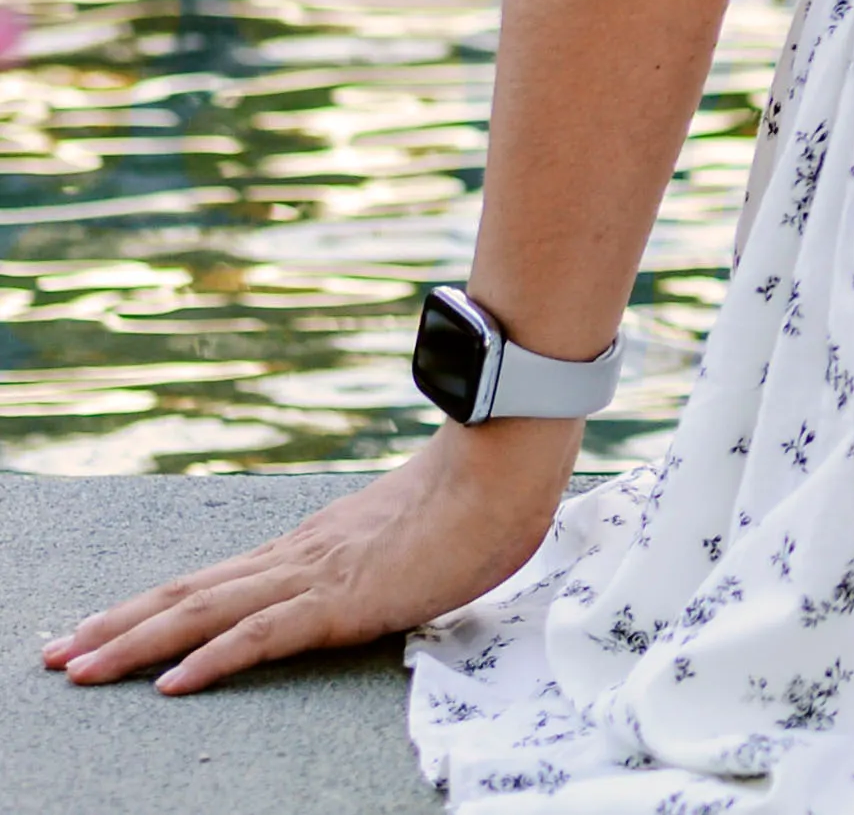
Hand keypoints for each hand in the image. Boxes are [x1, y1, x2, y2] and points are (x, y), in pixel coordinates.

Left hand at [41, 420, 571, 692]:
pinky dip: (210, 660)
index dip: (151, 606)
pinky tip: (171, 683)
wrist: (503, 462)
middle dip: (117, 628)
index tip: (98, 625)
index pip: (213, 581)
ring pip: (204, 613)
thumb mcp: (413, 533)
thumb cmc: (478, 494)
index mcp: (310, 546)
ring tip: (79, 669)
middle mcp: (296, 558)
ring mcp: (313, 576)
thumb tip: (388, 566)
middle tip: (57, 654)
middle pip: (188, 595)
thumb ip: (384, 553)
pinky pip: (261, 635)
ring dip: (135, 644)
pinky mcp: (341, 599)